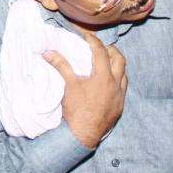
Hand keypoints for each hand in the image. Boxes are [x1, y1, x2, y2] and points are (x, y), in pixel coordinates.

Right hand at [44, 31, 126, 147]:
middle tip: (102, 48)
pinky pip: (123, 88)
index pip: (101, 53)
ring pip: (124, 74)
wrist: (82, 134)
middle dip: (111, 51)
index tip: (88, 37)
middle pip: (120, 60)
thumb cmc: (76, 109)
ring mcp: (120, 97)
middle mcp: (116, 85)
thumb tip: (47, 52)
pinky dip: (117, 80)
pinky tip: (108, 83)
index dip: (94, 42)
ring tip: (107, 63)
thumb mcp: (69, 85)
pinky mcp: (120, 107)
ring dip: (116, 66)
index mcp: (104, 77)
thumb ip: (61, 65)